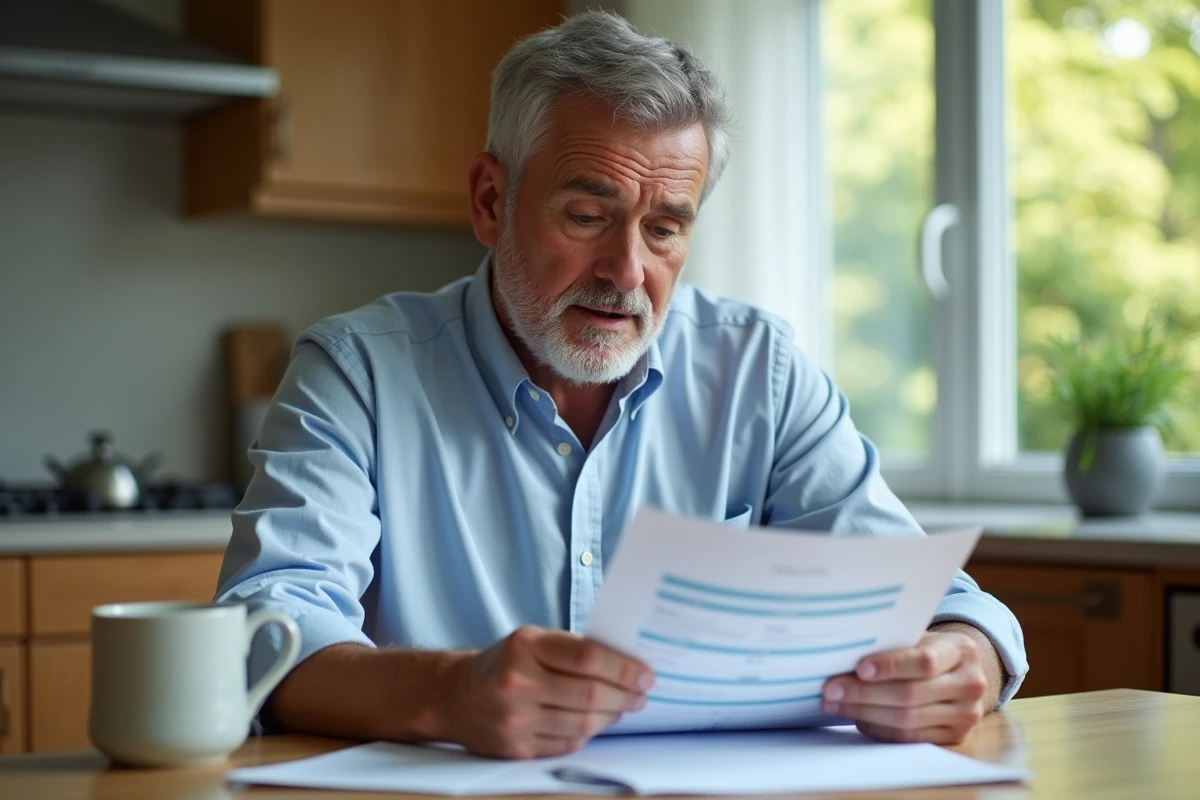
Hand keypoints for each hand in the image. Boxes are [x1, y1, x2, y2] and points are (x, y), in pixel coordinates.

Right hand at [443, 626, 653, 758]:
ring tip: (622, 707)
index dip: (624, 669)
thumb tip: (627, 663)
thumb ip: (573, 649)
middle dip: (625, 696)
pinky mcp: (515, 748)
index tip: (645, 674)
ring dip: (611, 717)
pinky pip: (567, 744)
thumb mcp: (533, 640)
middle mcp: (517, 682)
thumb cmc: (506, 663)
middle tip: (641, 694)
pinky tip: (594, 722)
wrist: (455, 695)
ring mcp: (514, 719)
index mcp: (525, 646)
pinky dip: (587, 733)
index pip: (588, 658)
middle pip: (590, 695)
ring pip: (583, 724)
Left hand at [821, 629, 991, 744]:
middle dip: (864, 693)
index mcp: (961, 650)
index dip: (890, 666)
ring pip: (907, 720)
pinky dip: (878, 728)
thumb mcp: (920, 636)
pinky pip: (908, 737)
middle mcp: (970, 684)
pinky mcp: (955, 736)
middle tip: (831, 689)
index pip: (924, 661)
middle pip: (910, 695)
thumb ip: (893, 642)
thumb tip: (843, 650)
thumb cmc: (929, 649)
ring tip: (835, 704)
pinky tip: (857, 717)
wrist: (962, 673)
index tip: (859, 668)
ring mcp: (966, 714)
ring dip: (864, 712)